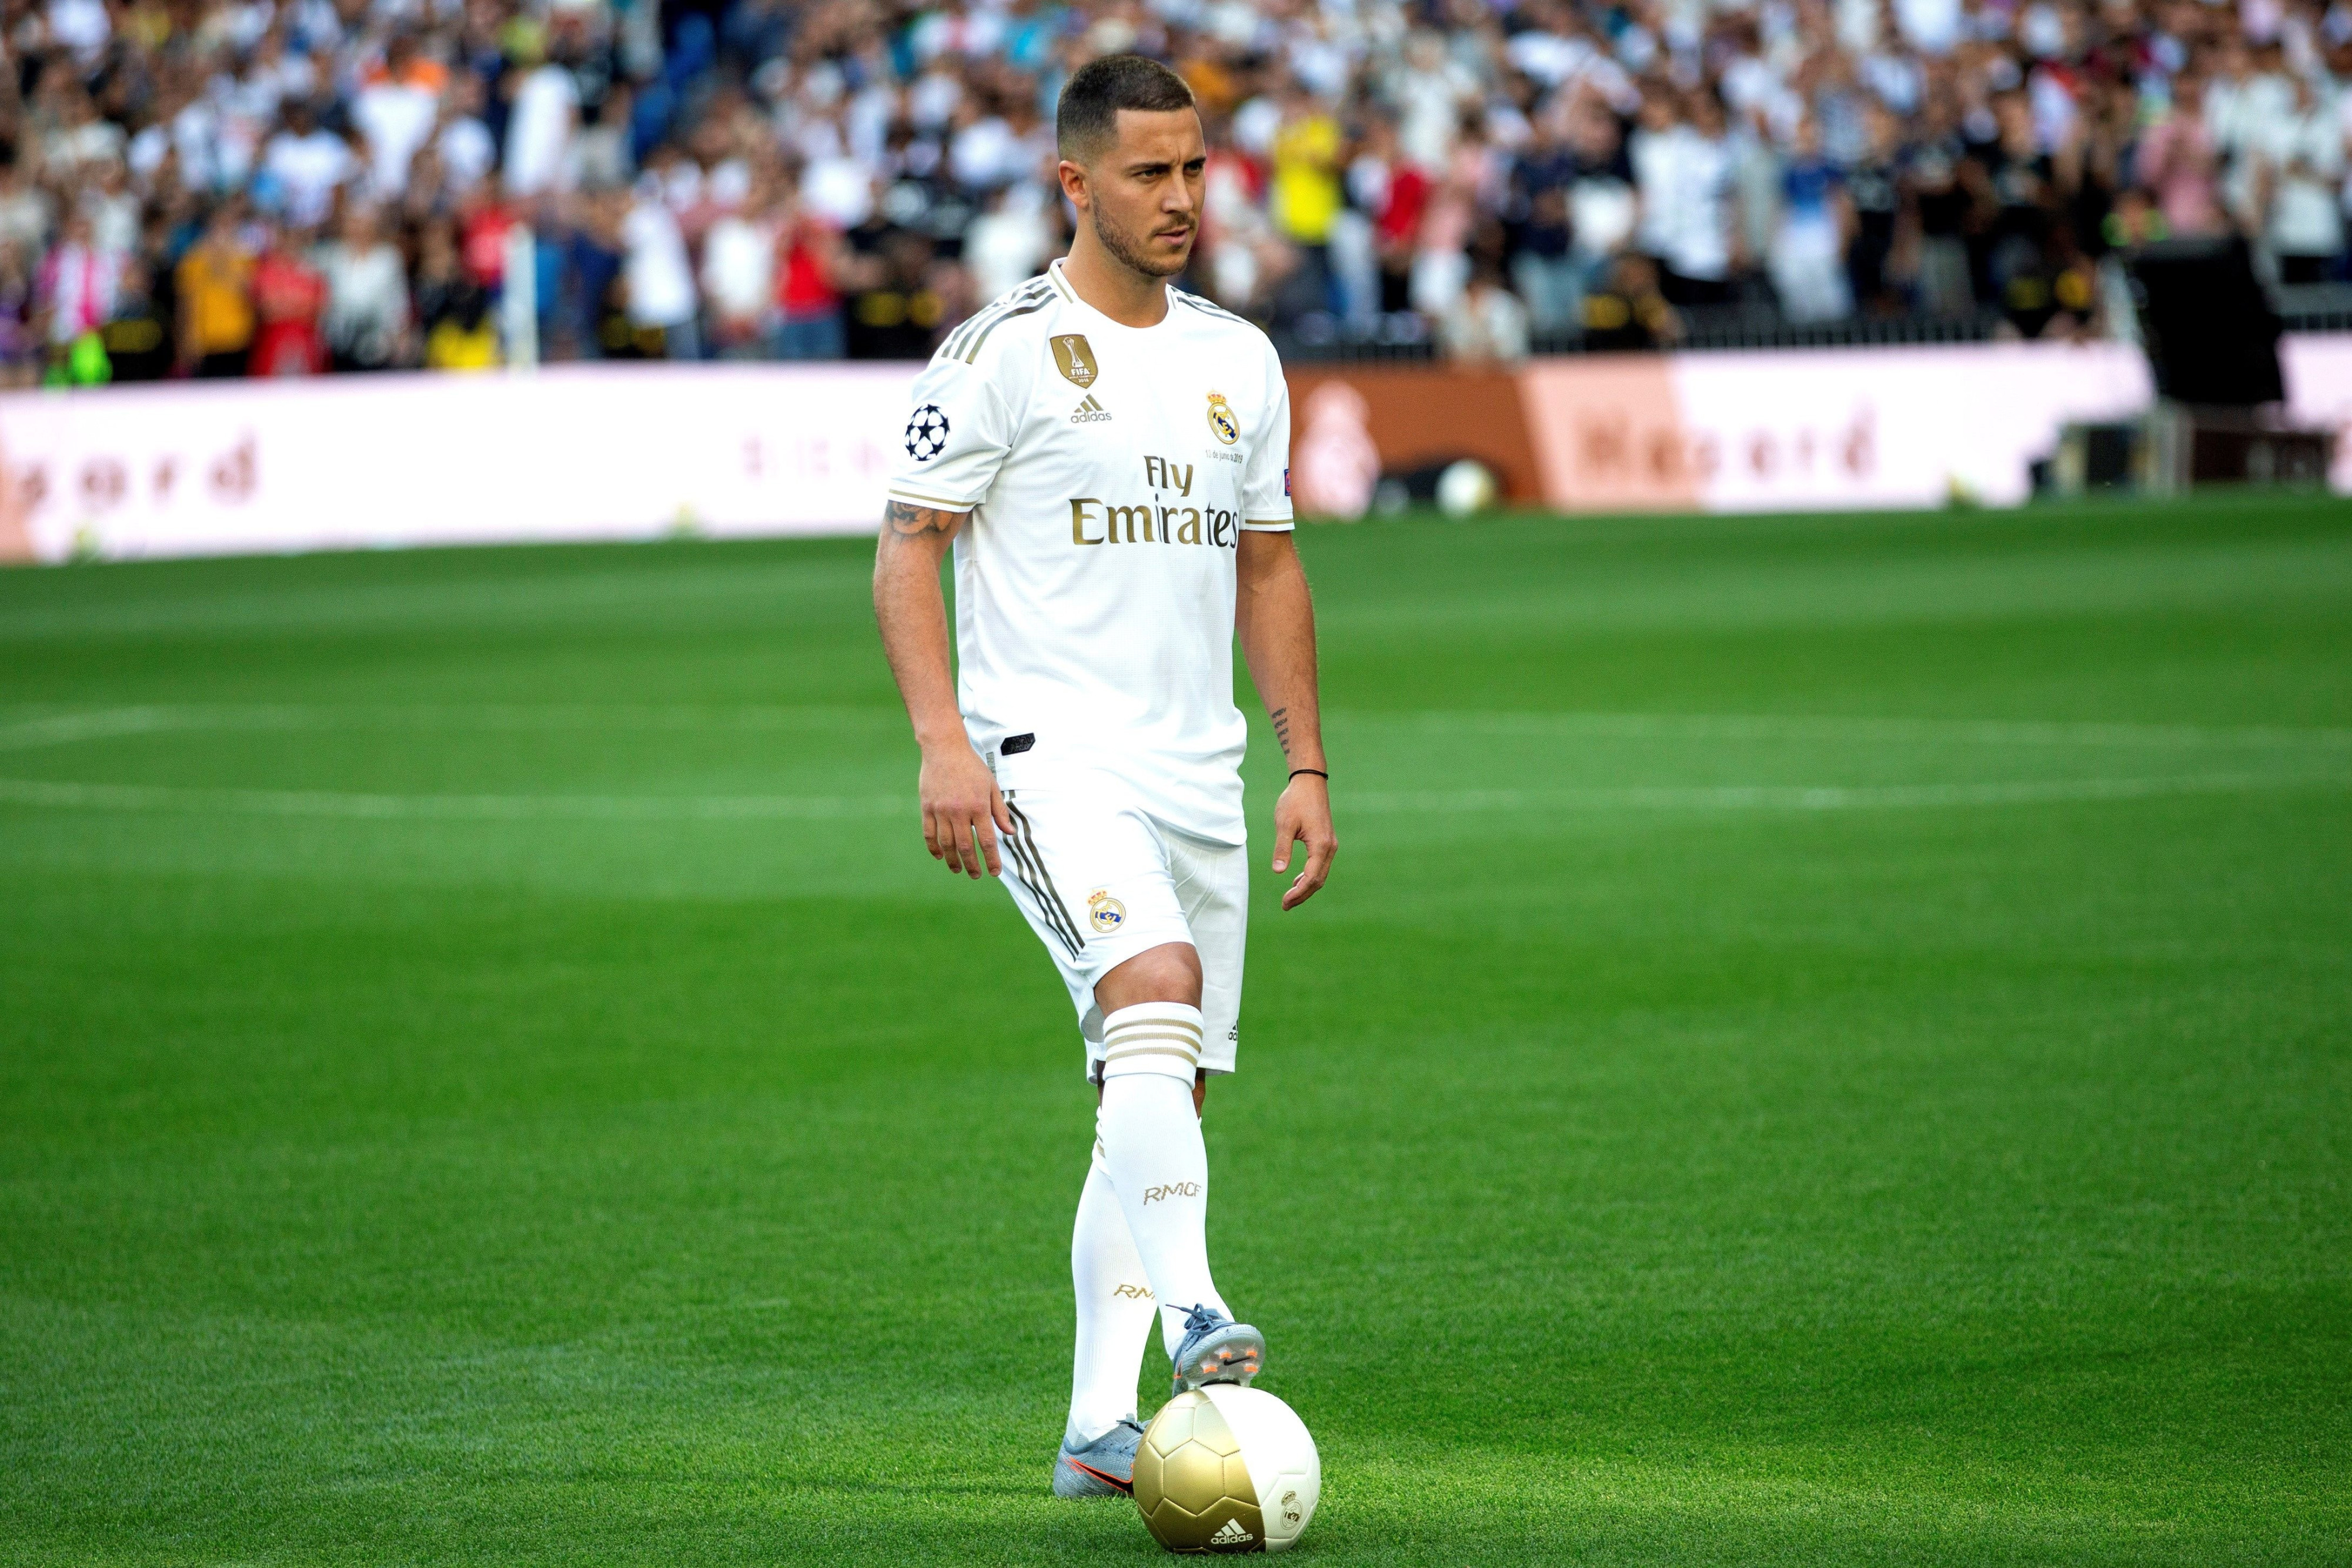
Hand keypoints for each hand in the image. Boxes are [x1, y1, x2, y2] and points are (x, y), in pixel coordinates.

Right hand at [920, 742, 1011, 878]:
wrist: (944, 749)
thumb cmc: (972, 767)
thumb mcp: (991, 786)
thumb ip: (999, 811)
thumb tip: (1009, 833)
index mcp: (979, 806)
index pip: (987, 840)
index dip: (991, 859)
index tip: (994, 872)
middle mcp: (959, 811)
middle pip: (965, 846)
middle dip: (972, 865)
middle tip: (976, 875)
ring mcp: (941, 810)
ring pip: (946, 843)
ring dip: (952, 860)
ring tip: (958, 870)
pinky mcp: (927, 807)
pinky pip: (929, 833)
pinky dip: (934, 847)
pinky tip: (939, 856)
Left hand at [1270, 773, 1335, 910]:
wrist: (1309, 782)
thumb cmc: (1295, 801)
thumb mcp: (1284, 824)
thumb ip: (1281, 849)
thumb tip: (1278, 872)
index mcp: (1320, 845)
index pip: (1311, 878)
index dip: (1298, 893)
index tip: (1285, 903)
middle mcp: (1329, 847)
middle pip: (1318, 880)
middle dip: (1302, 895)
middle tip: (1285, 905)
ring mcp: (1330, 844)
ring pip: (1321, 874)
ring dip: (1306, 887)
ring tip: (1290, 897)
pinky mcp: (1326, 841)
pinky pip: (1320, 865)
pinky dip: (1310, 876)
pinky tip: (1298, 880)